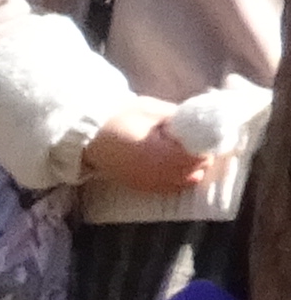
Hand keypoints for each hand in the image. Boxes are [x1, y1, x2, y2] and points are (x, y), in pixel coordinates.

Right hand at [84, 99, 219, 197]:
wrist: (91, 136)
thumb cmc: (123, 118)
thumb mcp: (156, 112)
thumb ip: (182, 120)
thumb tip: (205, 122)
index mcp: (164, 153)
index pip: (201, 154)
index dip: (208, 142)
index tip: (207, 131)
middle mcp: (159, 174)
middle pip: (198, 169)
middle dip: (202, 154)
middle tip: (197, 139)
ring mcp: (151, 183)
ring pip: (188, 181)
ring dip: (192, 168)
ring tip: (185, 153)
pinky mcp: (144, 188)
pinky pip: (172, 188)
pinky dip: (179, 178)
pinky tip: (174, 165)